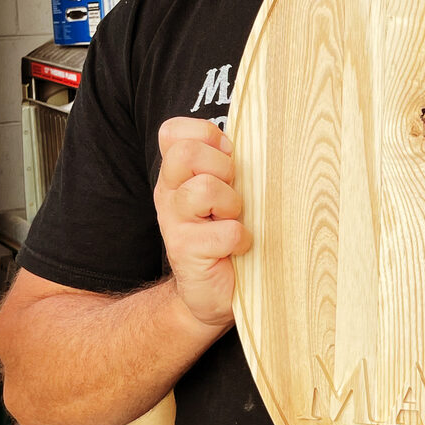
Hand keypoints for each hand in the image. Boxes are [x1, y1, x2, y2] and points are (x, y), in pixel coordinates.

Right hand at [154, 117, 250, 329]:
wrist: (211, 292)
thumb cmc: (226, 232)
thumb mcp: (226, 189)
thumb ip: (227, 161)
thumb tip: (255, 135)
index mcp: (177, 174)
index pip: (173, 132)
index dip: (207, 137)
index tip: (227, 160)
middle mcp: (169, 193)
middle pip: (186, 153)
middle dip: (221, 168)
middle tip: (231, 196)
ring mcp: (173, 222)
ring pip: (204, 188)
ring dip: (231, 204)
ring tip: (233, 220)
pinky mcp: (186, 251)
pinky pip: (225, 231)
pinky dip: (240, 239)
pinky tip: (237, 248)